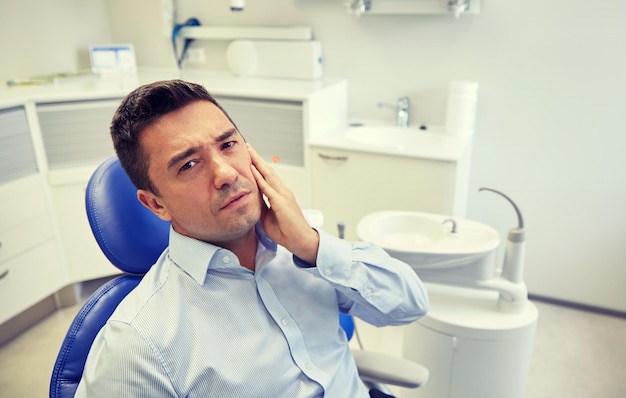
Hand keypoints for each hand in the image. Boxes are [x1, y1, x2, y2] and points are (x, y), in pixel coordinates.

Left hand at [248, 144, 319, 263]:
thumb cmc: (286, 232)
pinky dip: (259, 178)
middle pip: (268, 171)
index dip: (259, 166)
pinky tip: (252, 169)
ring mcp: (283, 195)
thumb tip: (251, 201)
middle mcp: (283, 191)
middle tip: (248, 147)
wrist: (300, 241)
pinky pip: (268, 188)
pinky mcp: (282, 203)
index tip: (250, 156)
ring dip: (258, 163)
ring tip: (249, 152)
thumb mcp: (268, 217)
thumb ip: (261, 207)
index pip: (268, 177)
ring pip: (269, 175)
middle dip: (258, 158)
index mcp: (280, 195)